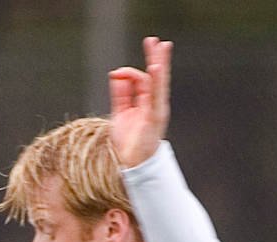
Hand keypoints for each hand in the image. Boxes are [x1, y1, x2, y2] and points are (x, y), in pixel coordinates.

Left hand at [108, 35, 171, 168]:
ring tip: (160, 48)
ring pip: (159, 83)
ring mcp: (156, 110)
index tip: (116, 73)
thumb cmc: (128, 143)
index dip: (129, 73)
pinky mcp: (154, 118)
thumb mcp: (120, 114)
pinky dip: (156, 82)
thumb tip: (116, 75)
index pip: (142, 80)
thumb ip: (120, 94)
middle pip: (155, 76)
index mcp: (145, 103)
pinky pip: (156, 96)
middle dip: (155, 57)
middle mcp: (153, 104)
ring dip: (159, 64)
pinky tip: (155, 68)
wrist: (133, 165)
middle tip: (155, 40)